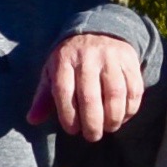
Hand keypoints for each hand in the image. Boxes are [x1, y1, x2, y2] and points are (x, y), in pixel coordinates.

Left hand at [31, 31, 146, 142]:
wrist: (98, 30)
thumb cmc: (70, 60)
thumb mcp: (52, 72)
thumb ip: (43, 97)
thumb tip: (32, 120)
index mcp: (64, 60)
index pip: (64, 92)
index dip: (69, 116)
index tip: (73, 130)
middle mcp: (88, 57)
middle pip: (90, 97)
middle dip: (92, 123)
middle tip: (92, 136)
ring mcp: (111, 58)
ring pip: (115, 94)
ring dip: (113, 118)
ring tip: (109, 128)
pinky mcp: (130, 61)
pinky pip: (134, 89)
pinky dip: (130, 108)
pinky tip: (123, 117)